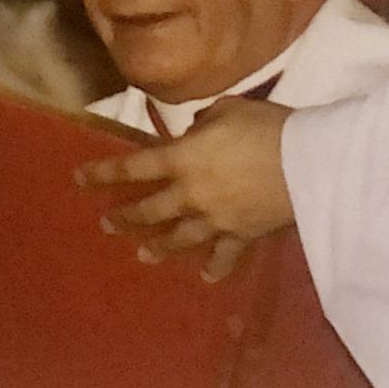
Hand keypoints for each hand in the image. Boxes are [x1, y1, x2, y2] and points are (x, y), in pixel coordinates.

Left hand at [76, 98, 294, 281]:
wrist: (310, 161)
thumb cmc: (266, 127)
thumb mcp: (229, 110)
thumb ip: (205, 122)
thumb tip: (196, 130)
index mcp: (182, 160)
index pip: (132, 167)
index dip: (102, 173)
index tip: (78, 179)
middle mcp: (191, 194)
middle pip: (149, 210)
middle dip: (124, 218)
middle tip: (106, 223)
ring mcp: (215, 219)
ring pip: (178, 238)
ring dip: (158, 247)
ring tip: (142, 255)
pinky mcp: (242, 234)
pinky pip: (225, 256)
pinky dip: (215, 268)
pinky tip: (206, 277)